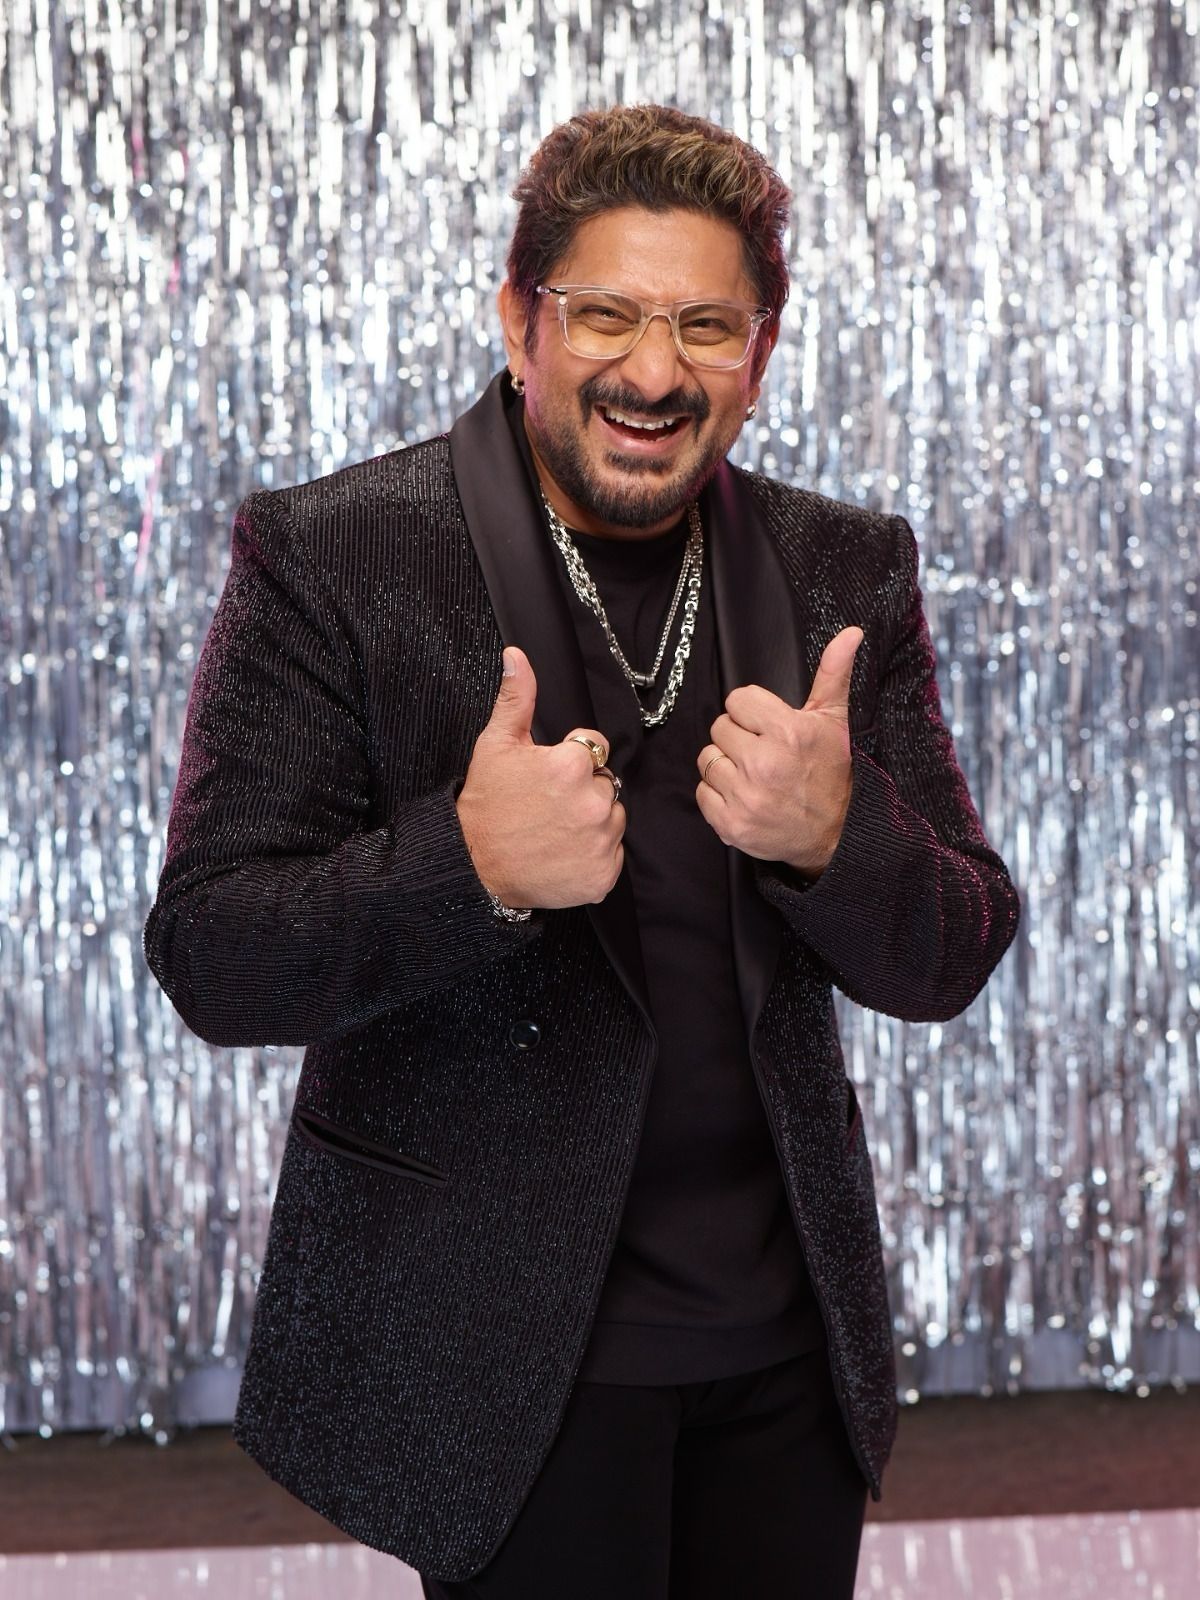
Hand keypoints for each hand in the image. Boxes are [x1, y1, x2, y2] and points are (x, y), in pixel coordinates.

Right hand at [455, 646, 625, 908]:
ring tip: (556, 830)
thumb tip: (517, 656)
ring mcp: (601, 841)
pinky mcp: (603, 874)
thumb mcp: (495, 745)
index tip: (549, 777)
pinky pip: (613, 855)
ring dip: (593, 822)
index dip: (571, 759)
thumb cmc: (485, 806)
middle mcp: (593, 802)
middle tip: (549, 806)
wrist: (474, 869)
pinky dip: (594, 856)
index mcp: (572, 765)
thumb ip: (517, 698)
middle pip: (606, 784)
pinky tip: (564, 854)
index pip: (595, 748)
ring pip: (614, 818)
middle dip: (584, 790)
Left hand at [695, 626, 862, 878]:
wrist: (837, 833)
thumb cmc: (831, 773)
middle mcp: (764, 764)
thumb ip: (834, 673)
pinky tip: (743, 795)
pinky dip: (718, 794)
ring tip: (752, 774)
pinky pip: (702, 792)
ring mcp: (745, 797)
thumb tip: (850, 632)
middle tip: (762, 753)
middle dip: (739, 737)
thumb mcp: (833, 721)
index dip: (752, 713)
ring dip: (726, 765)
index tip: (768, 727)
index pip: (737, 701)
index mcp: (787, 733)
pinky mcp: (731, 824)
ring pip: (707, 758)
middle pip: (719, 728)